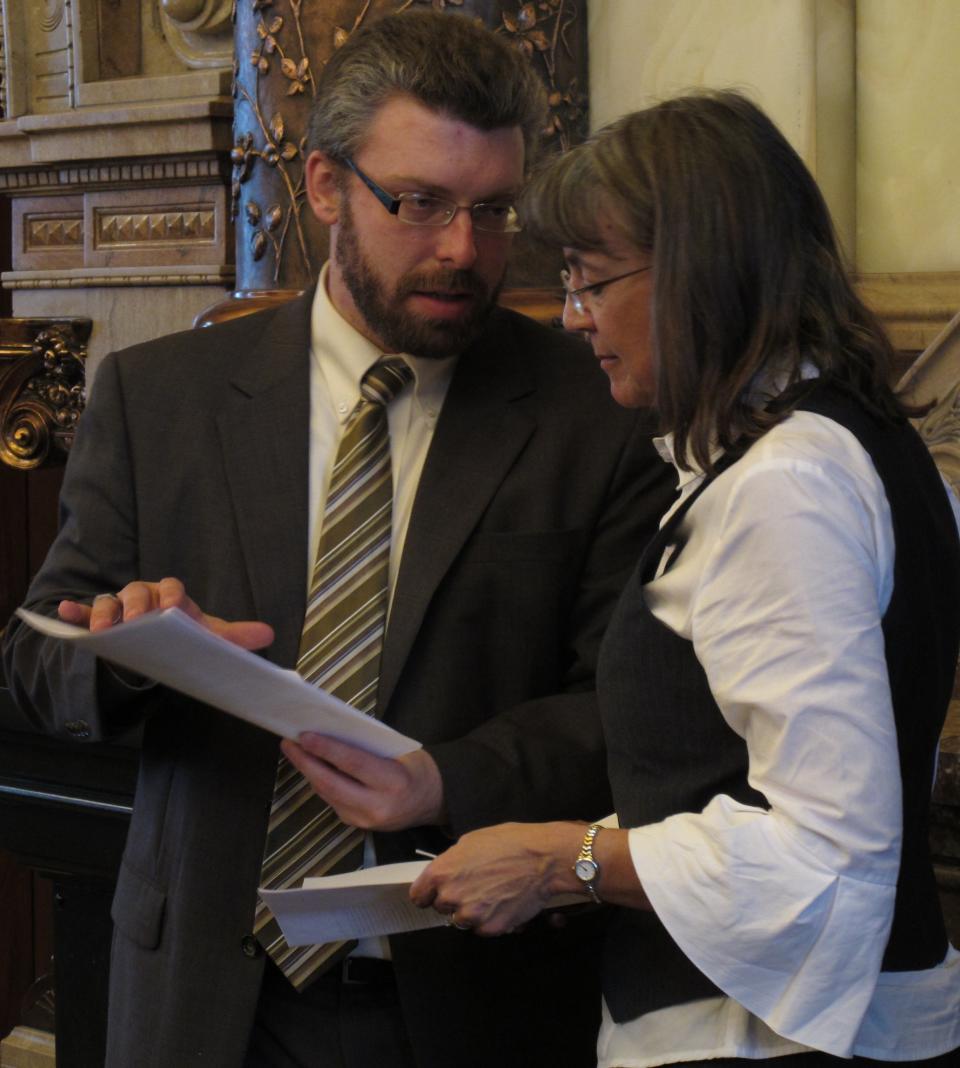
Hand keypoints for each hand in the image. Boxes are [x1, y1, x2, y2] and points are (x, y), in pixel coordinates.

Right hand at [57, 577, 274, 649]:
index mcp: (171, 596)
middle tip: (136, 620)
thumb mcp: (207, 637)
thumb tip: (269, 635)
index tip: (174, 609)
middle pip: (137, 592)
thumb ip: (234, 636)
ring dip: (103, 613)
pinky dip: (72, 614)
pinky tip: (61, 614)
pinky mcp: (94, 623)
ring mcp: (117, 609)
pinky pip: (80, 614)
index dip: (173, 597)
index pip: (172, 589)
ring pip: (108, 603)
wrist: (156, 644)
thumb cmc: (183, 635)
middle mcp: (143, 597)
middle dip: (136, 605)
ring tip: (102, 630)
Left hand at [280, 733, 445, 831]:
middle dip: (306, 762)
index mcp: (393, 782)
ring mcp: (366, 820)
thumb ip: (367, 748)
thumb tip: (332, 734)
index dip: (325, 749)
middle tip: (289, 742)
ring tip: (295, 752)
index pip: (352, 763)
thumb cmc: (416, 768)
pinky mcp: (357, 825)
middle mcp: (377, 805)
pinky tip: (312, 768)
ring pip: (327, 794)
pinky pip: (333, 801)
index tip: (304, 736)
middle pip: (331, 783)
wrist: (432, 800)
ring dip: (308, 772)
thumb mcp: (398, 752)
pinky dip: (320, 783)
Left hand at [409, 822, 583, 935]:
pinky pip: (483, 928)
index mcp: (442, 872)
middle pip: (441, 908)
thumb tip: (447, 871)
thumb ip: (451, 861)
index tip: (435, 893)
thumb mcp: (471, 841)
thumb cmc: (510, 843)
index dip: (428, 894)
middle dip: (454, 900)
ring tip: (492, 893)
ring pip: (462, 920)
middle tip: (475, 886)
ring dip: (473, 912)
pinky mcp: (491, 928)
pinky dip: (491, 919)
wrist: (542, 859)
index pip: (418, 897)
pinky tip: (504, 901)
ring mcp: (471, 915)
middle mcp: (451, 896)